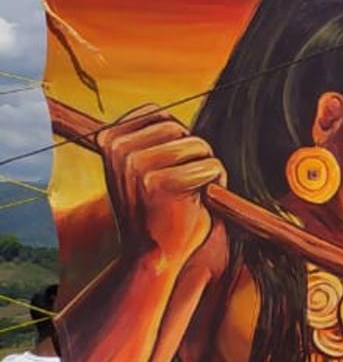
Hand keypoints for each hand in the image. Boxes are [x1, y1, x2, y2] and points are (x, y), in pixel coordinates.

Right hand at [99, 104, 224, 265]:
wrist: (152, 256)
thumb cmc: (157, 208)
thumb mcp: (141, 165)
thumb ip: (151, 137)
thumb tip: (176, 106)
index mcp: (108, 138)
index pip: (160, 115)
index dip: (175, 141)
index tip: (163, 170)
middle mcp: (118, 148)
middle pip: (180, 129)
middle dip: (193, 155)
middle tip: (180, 186)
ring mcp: (136, 165)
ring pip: (199, 145)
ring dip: (205, 169)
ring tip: (188, 194)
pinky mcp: (161, 183)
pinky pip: (211, 167)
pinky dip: (215, 184)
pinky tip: (197, 203)